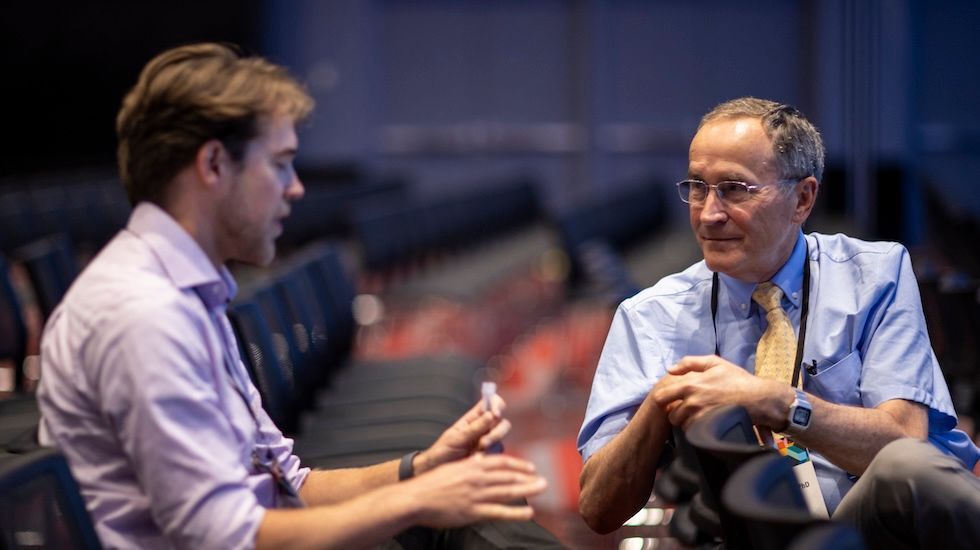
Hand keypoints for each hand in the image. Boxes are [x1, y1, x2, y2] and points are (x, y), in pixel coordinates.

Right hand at [407, 453, 546, 527]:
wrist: (415, 498)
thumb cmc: (431, 483)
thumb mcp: (452, 468)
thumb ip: (468, 466)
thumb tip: (479, 461)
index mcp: (472, 465)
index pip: (501, 463)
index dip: (518, 465)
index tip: (530, 468)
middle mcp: (477, 477)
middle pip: (508, 476)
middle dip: (528, 478)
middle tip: (544, 480)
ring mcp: (476, 494)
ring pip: (508, 491)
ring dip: (527, 490)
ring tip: (542, 490)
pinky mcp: (473, 511)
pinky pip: (499, 511)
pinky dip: (515, 512)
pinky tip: (528, 512)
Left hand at [414, 395, 510, 474]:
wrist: (438, 470)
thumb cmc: (443, 451)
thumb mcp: (456, 438)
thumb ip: (474, 428)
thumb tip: (491, 415)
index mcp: (473, 417)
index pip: (491, 402)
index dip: (497, 404)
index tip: (495, 414)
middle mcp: (484, 426)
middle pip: (502, 421)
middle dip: (497, 431)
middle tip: (483, 443)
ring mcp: (489, 440)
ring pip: (502, 437)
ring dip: (493, 444)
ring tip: (477, 454)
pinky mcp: (490, 454)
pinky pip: (499, 452)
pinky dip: (490, 456)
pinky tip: (476, 460)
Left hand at [651, 355, 789, 428]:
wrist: (758, 399)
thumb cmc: (737, 379)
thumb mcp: (715, 363)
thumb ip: (690, 363)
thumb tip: (670, 369)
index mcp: (690, 384)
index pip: (661, 397)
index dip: (663, 400)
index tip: (670, 402)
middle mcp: (692, 401)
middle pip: (671, 415)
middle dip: (676, 414)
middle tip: (687, 411)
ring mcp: (700, 417)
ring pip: (682, 425)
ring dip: (687, 423)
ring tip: (698, 417)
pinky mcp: (709, 428)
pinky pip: (694, 433)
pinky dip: (697, 430)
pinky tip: (705, 424)